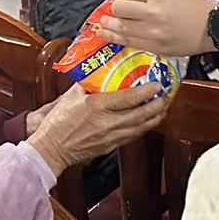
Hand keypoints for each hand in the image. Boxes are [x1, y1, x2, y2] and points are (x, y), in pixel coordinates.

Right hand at [27, 84, 169, 175]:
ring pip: (141, 128)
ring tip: (162, 108)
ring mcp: (111, 137)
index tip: (157, 84)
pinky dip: (143, 128)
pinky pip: (133, 136)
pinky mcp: (111, 146)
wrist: (52, 148)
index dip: (147, 91)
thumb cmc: (58, 122)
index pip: (130, 98)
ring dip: (155, 117)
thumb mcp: (71, 96)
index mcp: (98, 106)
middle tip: (166, 95)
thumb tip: (98, 71)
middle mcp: (108, 122)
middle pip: (142, 114)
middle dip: (158, 105)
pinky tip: (148, 122)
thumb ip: (87, 84)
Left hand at [103, 0, 218, 56]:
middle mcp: (153, 12)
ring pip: (121, 27)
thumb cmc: (195, 5)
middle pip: (119, 9)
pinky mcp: (155, 47)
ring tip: (102, 24)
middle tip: (115, 9)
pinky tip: (107, 35)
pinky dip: (116, 38)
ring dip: (109, 25)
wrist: (213, 26)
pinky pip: (129, 42)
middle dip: (114, 8)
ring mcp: (153, 32)